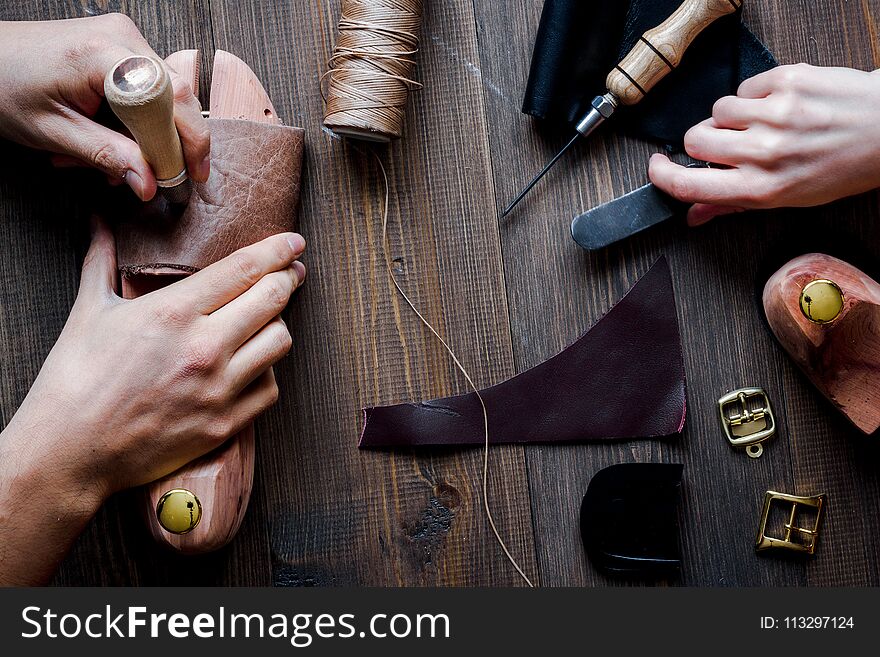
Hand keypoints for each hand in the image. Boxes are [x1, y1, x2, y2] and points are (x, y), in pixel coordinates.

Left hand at [0, 14, 208, 200]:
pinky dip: (140, 122)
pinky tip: (112, 139)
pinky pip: (151, 90)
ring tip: (117, 160)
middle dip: (174, 144)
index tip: (186, 179)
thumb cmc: (6, 87)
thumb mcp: (54, 132)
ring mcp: (125, 37)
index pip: (168, 102)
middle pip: (178, 96)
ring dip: (152, 136)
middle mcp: (122, 36)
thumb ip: (106, 156)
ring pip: (167, 97)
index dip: (184, 144)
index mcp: (102, 54)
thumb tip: (149, 184)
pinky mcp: (124, 45)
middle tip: (168, 180)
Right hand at [0, 220, 305, 583]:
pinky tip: (253, 363)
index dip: (277, 249)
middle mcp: (203, 347)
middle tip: (291, 273)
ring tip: (268, 318)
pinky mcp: (224, 423)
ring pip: (280, 341)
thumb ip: (102, 259)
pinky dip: (267, 371)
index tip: (293, 242)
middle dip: (287, 279)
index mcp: (173, 311)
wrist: (68, 451)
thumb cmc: (74, 379)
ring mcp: (218, 388)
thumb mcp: (89, 311)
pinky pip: (270, 388)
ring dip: (277, 324)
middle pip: (273, 299)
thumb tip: (97, 218)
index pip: (245, 268)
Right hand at [648, 64, 879, 225]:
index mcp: (762, 189)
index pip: (689, 185)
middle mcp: (765, 152)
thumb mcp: (788, 198)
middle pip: (696, 140)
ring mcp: (776, 113)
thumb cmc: (842, 168)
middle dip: (703, 142)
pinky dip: (756, 95)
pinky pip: (745, 86)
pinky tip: (780, 104)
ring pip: (718, 109)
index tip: (656, 167)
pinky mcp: (787, 80)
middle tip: (726, 144)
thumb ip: (733, 205)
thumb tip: (692, 215)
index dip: (662, 176)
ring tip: (762, 122)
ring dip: (732, 116)